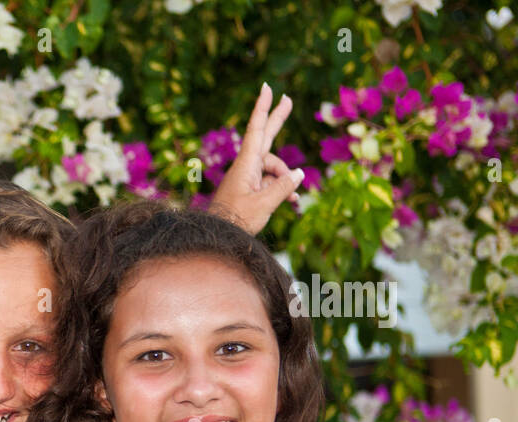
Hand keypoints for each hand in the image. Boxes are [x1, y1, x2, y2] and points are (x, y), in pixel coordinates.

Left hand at [211, 82, 304, 235]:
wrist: (218, 237)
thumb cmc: (237, 220)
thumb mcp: (264, 204)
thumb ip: (283, 186)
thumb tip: (298, 174)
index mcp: (246, 164)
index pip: (256, 130)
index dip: (262, 108)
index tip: (266, 88)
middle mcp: (247, 166)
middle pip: (266, 138)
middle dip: (277, 120)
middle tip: (287, 98)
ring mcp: (248, 178)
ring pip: (274, 168)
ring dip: (286, 180)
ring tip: (291, 199)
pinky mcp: (250, 189)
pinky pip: (271, 182)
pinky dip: (281, 189)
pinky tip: (291, 202)